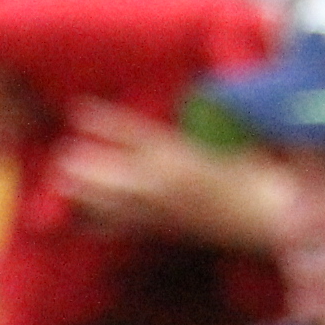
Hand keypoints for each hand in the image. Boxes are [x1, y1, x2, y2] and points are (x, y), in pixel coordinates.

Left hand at [53, 102, 289, 249]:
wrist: (265, 215)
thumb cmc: (256, 167)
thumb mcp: (232, 133)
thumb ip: (206, 115)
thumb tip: (190, 95)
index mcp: (180, 155)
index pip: (132, 134)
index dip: (103, 121)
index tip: (78, 110)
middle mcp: (162, 184)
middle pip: (107, 174)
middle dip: (80, 164)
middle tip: (60, 153)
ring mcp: (157, 209)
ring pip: (106, 202)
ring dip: (80, 192)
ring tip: (60, 181)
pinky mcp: (160, 229)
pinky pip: (119, 228)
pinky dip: (94, 223)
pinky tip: (77, 221)